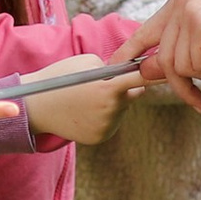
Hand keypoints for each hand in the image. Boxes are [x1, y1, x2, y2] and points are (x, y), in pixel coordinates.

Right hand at [20, 54, 146, 146]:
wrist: (36, 107)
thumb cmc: (60, 78)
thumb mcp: (87, 62)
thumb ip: (112, 67)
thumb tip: (128, 73)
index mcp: (108, 89)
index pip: (141, 80)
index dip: (153, 73)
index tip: (164, 70)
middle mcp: (111, 111)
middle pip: (134, 95)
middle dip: (126, 87)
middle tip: (106, 82)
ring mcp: (107, 126)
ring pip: (122, 109)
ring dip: (114, 102)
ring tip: (88, 98)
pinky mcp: (101, 137)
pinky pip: (112, 122)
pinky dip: (105, 116)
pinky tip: (86, 111)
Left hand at [130, 0, 200, 110]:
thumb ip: (183, 52)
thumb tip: (145, 70)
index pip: (148, 30)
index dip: (130, 51)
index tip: (115, 66)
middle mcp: (182, 1)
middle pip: (163, 59)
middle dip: (183, 85)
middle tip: (200, 101)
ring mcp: (190, 11)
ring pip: (179, 66)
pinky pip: (195, 66)